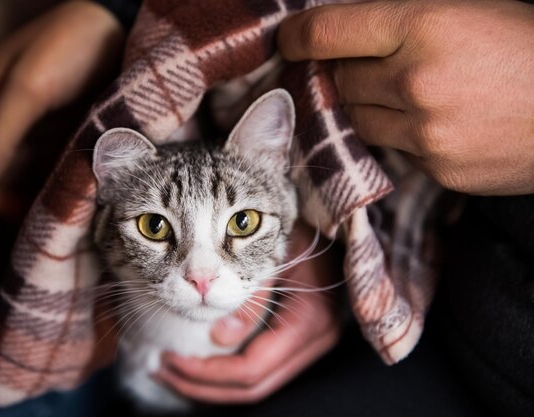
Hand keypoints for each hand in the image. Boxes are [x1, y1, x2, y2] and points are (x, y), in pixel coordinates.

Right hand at [0, 1, 123, 216]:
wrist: (120, 25)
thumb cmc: (72, 48)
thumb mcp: (29, 88)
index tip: (11, 209)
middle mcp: (3, 113)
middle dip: (8, 196)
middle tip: (41, 214)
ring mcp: (34, 122)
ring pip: (21, 171)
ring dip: (33, 192)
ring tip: (60, 207)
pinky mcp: (62, 128)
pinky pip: (49, 163)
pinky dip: (55, 179)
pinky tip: (73, 191)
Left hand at [156, 222, 341, 403]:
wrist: (335, 220)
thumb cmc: (305, 225)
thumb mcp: (276, 250)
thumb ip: (253, 293)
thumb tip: (220, 338)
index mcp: (311, 320)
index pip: (253, 367)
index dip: (208, 372)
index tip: (169, 359)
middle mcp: (316, 340)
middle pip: (252, 386)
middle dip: (202, 383)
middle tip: (159, 368)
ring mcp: (311, 342)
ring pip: (257, 383)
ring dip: (211, 382)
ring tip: (170, 368)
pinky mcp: (299, 337)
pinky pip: (261, 365)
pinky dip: (226, 369)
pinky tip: (199, 358)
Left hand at [278, 0, 533, 194]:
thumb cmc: (532, 45)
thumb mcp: (473, 9)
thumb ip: (407, 21)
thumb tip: (353, 35)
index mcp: (425, 25)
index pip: (330, 32)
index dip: (298, 36)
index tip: (286, 41)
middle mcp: (416, 81)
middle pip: (340, 81)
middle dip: (343, 73)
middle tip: (361, 65)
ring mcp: (426, 132)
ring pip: (359, 120)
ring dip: (368, 106)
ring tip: (405, 92)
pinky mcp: (439, 169)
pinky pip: (396, 150)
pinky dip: (402, 135)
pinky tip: (439, 121)